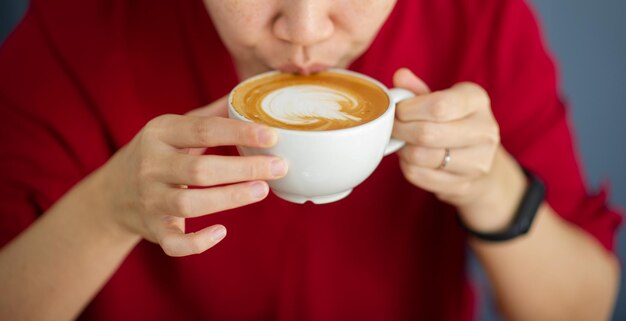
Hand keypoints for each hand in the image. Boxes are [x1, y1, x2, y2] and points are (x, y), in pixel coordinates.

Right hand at [99, 97, 287, 255]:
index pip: (202, 130)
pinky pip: (174, 242)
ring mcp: (150, 199)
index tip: (272, 136)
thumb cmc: (157, 155)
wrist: (112, 194)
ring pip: (189, 203)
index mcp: (160, 133)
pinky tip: (221, 232)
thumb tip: (244, 95)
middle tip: (279, 166)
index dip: (238, 132)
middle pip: (199, 169)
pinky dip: (196, 242)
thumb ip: (209, 115)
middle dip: (243, 168)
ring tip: (262, 190)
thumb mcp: (173, 129)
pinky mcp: (153, 229)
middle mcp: (151, 165)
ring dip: (230, 198)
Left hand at [392, 69, 524, 230]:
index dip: (408, 110)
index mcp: (477, 100)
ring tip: (403, 143)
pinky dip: (407, 167)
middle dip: (400, 130)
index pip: (438, 106)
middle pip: (427, 134)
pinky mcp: (464, 185)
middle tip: (392, 128)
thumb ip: (418, 90)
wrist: (480, 161)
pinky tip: (411, 159)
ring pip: (422, 157)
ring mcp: (478, 161)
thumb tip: (399, 75)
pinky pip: (420, 176)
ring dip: (403, 150)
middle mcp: (485, 130)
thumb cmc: (454, 123)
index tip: (397, 110)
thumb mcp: (442, 100)